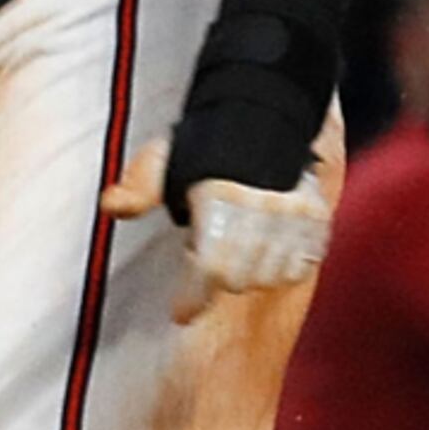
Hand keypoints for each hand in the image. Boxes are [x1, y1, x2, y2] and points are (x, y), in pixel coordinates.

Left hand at [98, 139, 333, 319]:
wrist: (261, 115)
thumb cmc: (204, 142)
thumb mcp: (162, 158)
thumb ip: (138, 186)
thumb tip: (112, 205)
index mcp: (220, 198)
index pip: (211, 267)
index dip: (193, 297)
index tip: (180, 314)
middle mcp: (263, 209)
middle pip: (241, 278)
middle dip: (218, 280)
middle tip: (205, 259)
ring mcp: (294, 214)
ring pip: (272, 275)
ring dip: (251, 275)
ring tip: (234, 246)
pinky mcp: (316, 217)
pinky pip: (301, 263)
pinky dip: (282, 267)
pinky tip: (263, 252)